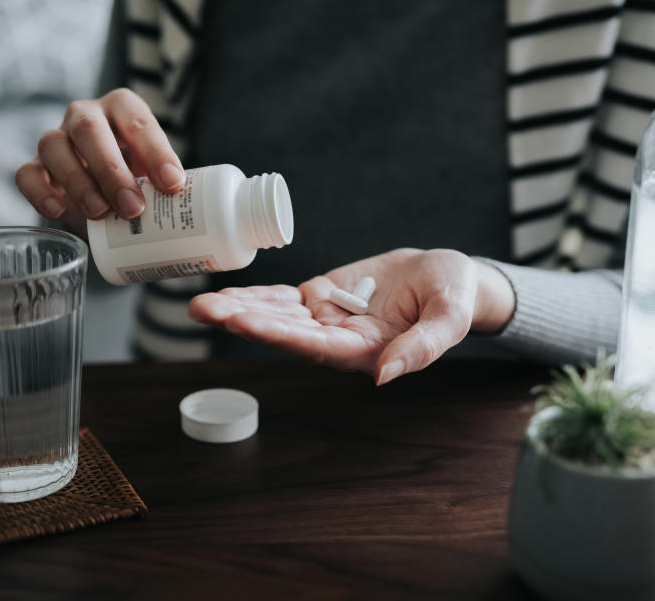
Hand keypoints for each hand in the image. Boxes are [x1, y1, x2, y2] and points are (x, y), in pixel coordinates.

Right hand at [15, 88, 184, 234]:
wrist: (107, 194)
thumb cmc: (141, 180)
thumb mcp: (160, 176)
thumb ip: (174, 188)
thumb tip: (205, 222)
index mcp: (123, 108)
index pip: (138, 121)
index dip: (155, 151)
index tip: (173, 184)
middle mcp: (85, 115)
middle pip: (89, 128)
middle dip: (111, 169)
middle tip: (132, 207)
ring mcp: (57, 138)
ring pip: (53, 146)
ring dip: (78, 181)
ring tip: (100, 214)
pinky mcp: (35, 167)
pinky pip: (27, 173)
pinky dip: (40, 192)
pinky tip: (59, 212)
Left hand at [189, 249, 515, 384]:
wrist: (447, 276)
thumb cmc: (454, 296)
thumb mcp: (450, 316)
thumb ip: (422, 348)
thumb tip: (385, 376)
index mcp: (366, 351)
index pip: (316, 347)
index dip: (280, 335)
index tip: (245, 323)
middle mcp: (338, 340)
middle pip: (285, 333)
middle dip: (243, 320)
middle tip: (203, 309)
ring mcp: (326, 318)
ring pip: (276, 315)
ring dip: (239, 309)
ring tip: (201, 304)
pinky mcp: (320, 297)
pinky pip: (283, 298)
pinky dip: (255, 295)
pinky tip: (225, 293)